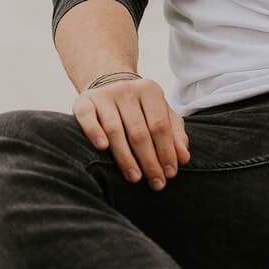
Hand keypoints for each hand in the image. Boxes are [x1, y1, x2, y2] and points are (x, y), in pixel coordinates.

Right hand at [73, 75, 189, 189]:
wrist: (107, 85)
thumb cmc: (139, 108)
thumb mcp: (161, 114)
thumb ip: (175, 134)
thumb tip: (184, 158)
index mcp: (150, 91)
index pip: (160, 126)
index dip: (166, 151)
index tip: (170, 174)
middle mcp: (127, 90)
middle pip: (139, 131)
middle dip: (149, 160)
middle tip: (156, 183)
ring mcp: (104, 95)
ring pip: (115, 129)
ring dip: (125, 157)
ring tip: (135, 177)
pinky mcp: (84, 102)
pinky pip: (87, 118)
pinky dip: (95, 132)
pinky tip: (103, 148)